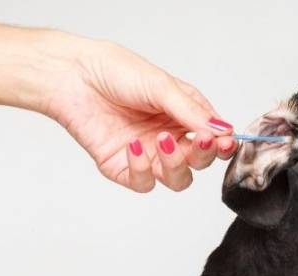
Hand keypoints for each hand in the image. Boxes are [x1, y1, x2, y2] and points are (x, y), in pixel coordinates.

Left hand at [42, 39, 237, 191]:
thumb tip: (222, 130)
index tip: (226, 141)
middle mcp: (169, 138)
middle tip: (200, 141)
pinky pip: (144, 182)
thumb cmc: (114, 72)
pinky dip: (143, 168)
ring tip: (163, 141)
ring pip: (177, 179)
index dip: (223, 145)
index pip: (213, 139)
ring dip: (176, 165)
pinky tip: (134, 146)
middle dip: (204, 155)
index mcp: (184, 117)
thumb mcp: (160, 85)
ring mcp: (148, 155)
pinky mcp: (124, 168)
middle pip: (200, 162)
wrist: (72, 76)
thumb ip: (191, 111)